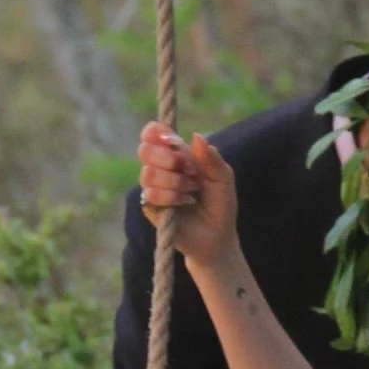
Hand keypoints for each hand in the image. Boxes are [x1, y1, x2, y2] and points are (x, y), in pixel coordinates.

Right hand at [139, 123, 239, 271]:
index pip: (153, 134)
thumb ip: (211, 158)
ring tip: (192, 191)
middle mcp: (160, 169)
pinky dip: (170, 197)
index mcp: (176, 155)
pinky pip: (149, 195)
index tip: (170, 139)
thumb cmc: (220, 204)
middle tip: (190, 170)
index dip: (156, 132)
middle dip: (168, 158)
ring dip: (174, 181)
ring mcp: (152, 188)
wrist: (217, 236)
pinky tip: (184, 203)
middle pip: (145, 150)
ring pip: (147, 174)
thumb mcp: (223, 178)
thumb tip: (196, 136)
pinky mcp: (150, 207)